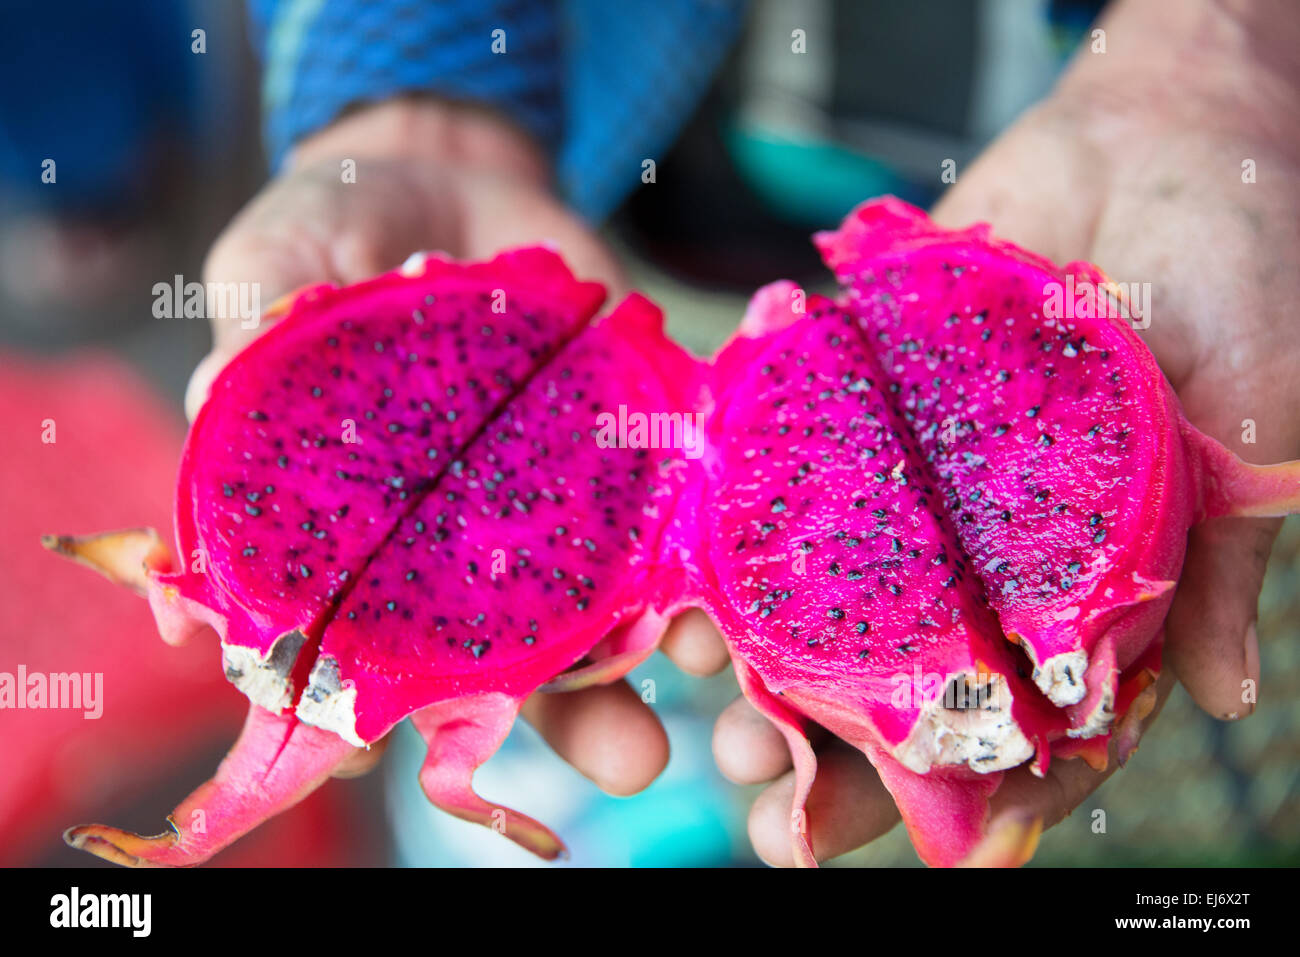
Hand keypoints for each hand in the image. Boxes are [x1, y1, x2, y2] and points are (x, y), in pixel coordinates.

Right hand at [191, 96, 724, 795]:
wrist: (447, 164)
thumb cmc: (333, 228)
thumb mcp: (275, 266)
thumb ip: (254, 337)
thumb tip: (210, 399)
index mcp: (363, 529)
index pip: (371, 644)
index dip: (375, 705)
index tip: (386, 756)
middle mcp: (465, 540)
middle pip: (514, 659)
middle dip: (569, 718)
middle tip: (627, 764)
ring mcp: (557, 497)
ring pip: (608, 608)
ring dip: (653, 666)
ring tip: (683, 709)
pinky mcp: (630, 439)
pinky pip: (680, 510)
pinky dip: (709, 557)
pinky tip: (736, 600)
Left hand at [712, 0, 1299, 863]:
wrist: (1168, 129)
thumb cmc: (1241, 275)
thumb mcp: (1252, 425)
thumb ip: (1215, 559)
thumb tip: (1227, 698)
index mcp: (1081, 573)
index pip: (1026, 712)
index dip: (980, 784)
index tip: (927, 846)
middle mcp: (987, 538)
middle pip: (903, 667)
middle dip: (836, 739)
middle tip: (765, 793)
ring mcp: (917, 467)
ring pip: (827, 581)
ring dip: (768, 646)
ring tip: (711, 694)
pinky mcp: (863, 389)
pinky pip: (792, 453)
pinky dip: (743, 504)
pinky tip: (692, 560)